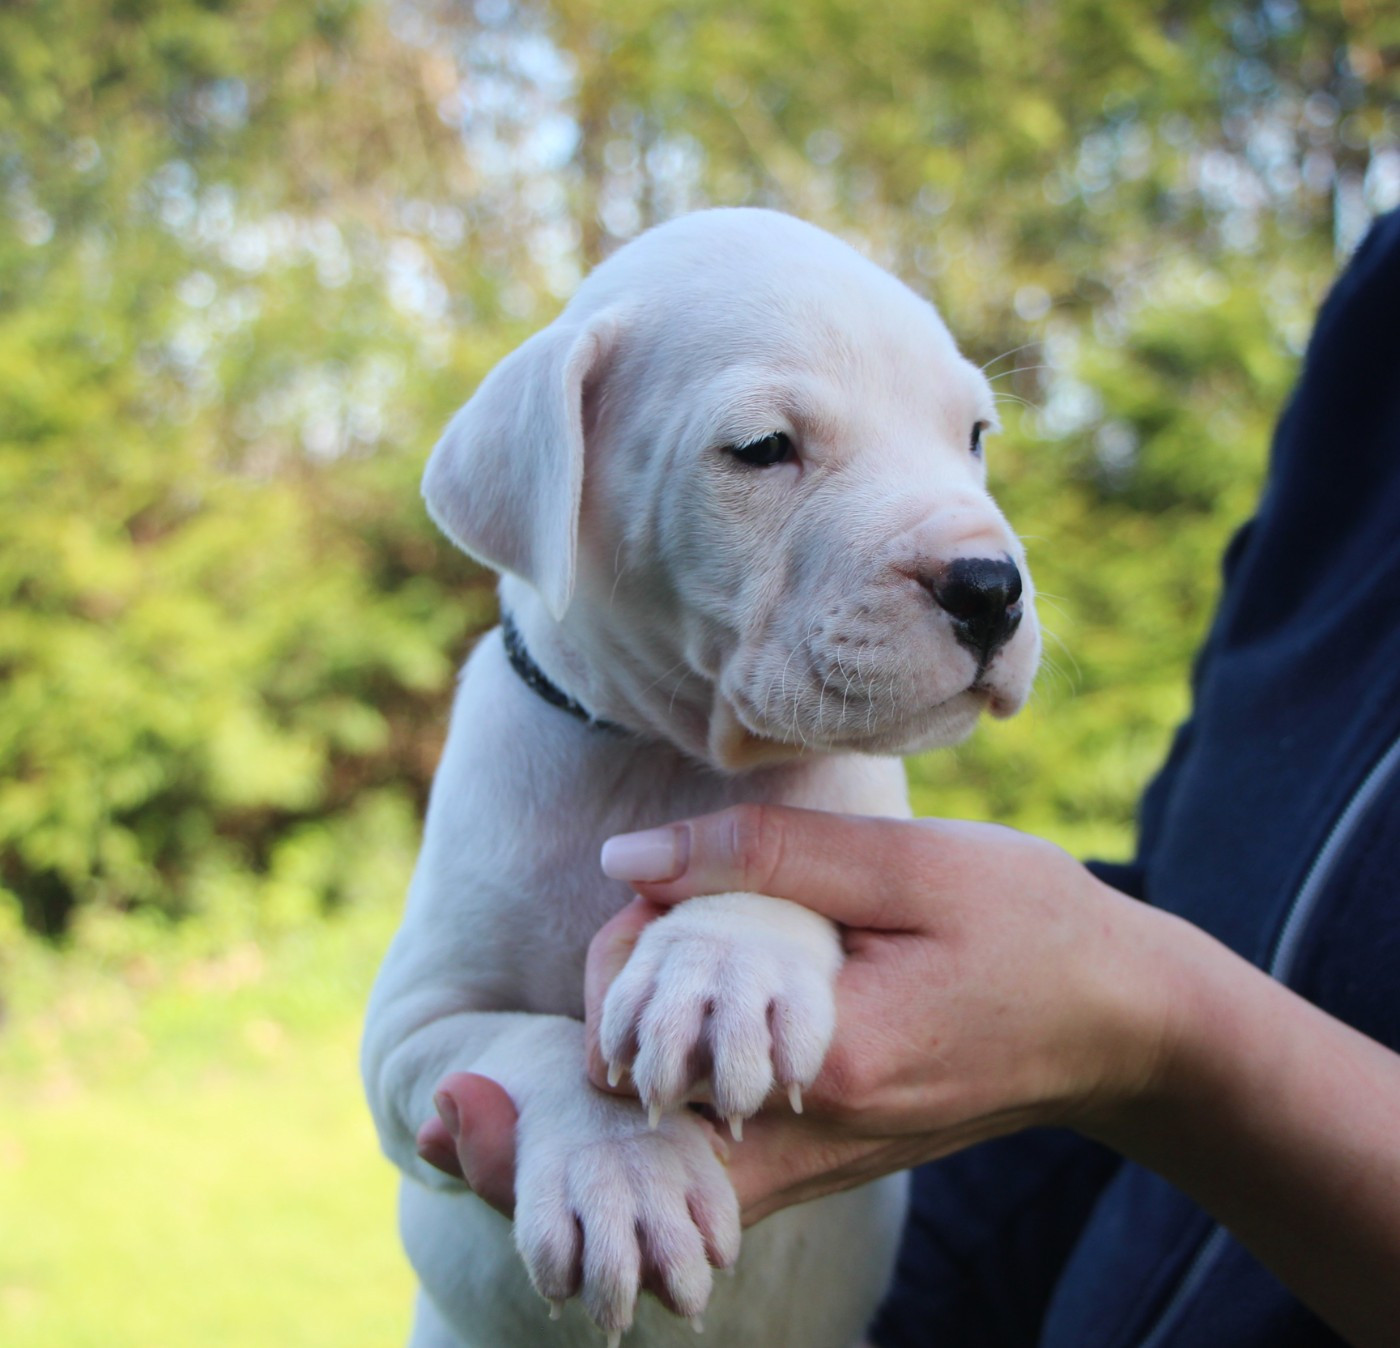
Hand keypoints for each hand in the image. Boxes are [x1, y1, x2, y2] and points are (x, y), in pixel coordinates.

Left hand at [588, 805, 1175, 1221]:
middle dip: (623, 1000)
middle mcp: (807, 1139)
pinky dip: (688, 1084)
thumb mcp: (909, 863)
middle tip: (671, 919)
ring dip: (647, 1047)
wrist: (1122, 1025)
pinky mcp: (826, 1162)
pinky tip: (719, 1015)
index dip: (626, 948)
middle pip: (636, 1099)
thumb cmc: (1030, 926)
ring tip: (690, 964)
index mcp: (824, 1062)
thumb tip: (625, 856)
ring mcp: (815, 1165)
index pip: (646, 1032)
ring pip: (664, 1139)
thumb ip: (765, 855)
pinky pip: (713, 1153)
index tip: (667, 888)